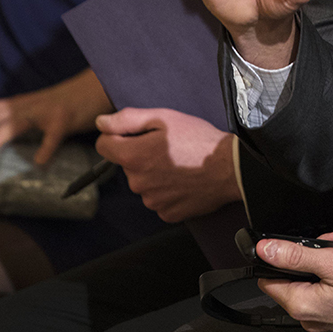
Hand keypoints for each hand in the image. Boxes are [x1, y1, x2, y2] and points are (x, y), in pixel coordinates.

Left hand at [0, 68, 111, 163]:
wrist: (98, 85)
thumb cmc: (68, 102)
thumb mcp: (37, 107)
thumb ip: (17, 117)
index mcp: (21, 103)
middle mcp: (29, 104)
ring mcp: (47, 110)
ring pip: (18, 121)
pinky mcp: (66, 119)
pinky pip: (54, 136)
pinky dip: (46, 149)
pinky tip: (39, 163)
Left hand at [95, 108, 239, 221]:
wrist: (231, 168)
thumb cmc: (199, 140)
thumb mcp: (165, 118)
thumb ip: (128, 119)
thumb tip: (100, 123)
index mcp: (133, 157)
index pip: (103, 145)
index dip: (118, 135)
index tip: (138, 134)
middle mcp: (137, 183)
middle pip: (127, 165)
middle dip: (141, 155)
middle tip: (169, 147)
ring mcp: (152, 201)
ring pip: (144, 183)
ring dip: (155, 174)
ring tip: (180, 164)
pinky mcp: (167, 213)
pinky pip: (159, 199)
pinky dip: (168, 191)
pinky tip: (184, 180)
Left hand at [255, 229, 332, 331]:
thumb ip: (296, 255)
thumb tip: (266, 250)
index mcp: (301, 304)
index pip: (269, 279)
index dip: (281, 256)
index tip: (297, 245)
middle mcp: (309, 317)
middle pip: (294, 277)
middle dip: (312, 253)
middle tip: (332, 242)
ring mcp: (324, 319)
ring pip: (313, 282)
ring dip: (327, 261)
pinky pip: (327, 292)